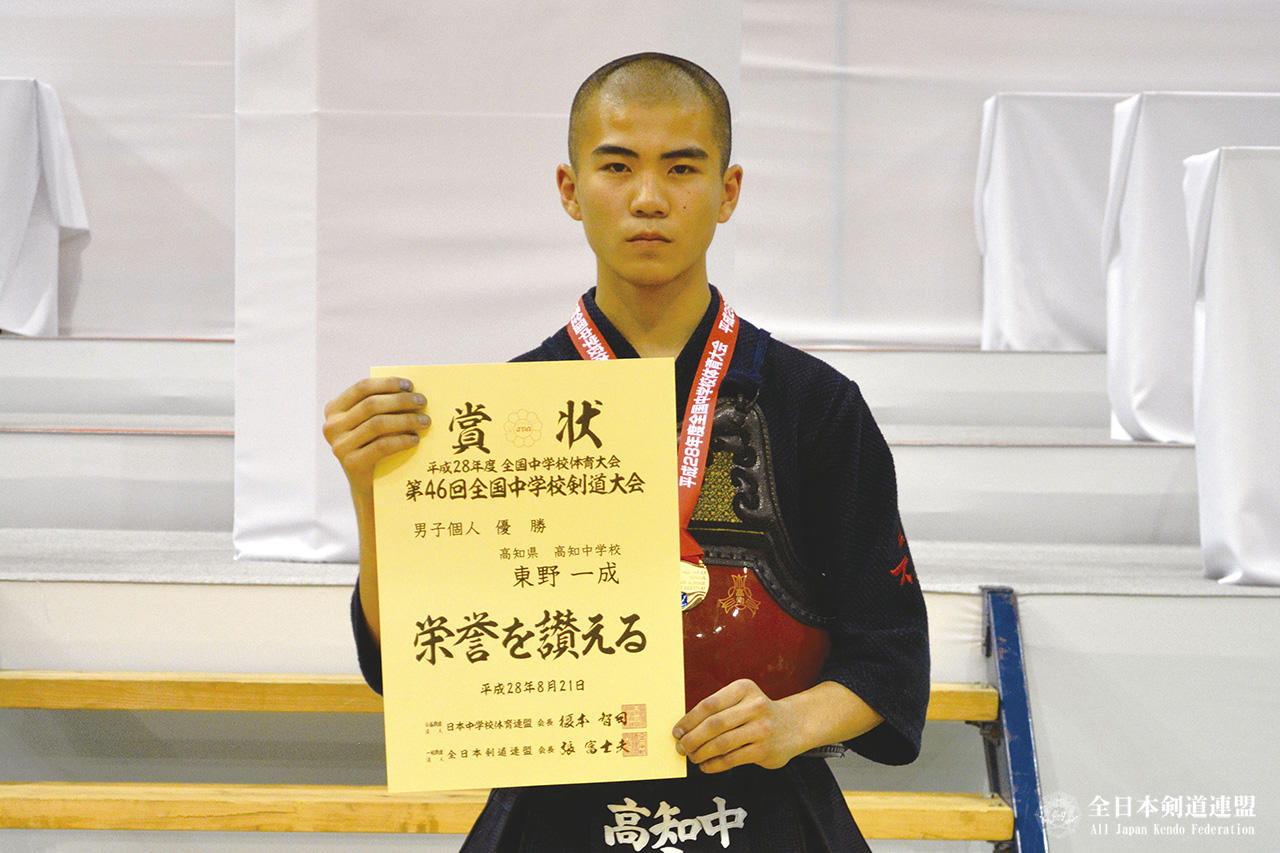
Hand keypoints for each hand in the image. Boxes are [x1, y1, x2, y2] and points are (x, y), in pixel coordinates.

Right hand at [322, 377, 429, 497]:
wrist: (368, 485)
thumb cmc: (374, 446)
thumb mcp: (371, 423)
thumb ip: (382, 406)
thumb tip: (411, 390)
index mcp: (334, 409)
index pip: (362, 388)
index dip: (387, 383)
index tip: (410, 385)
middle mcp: (332, 426)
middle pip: (371, 405)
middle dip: (401, 401)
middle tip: (423, 403)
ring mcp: (339, 446)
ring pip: (377, 424)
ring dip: (406, 420)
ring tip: (425, 421)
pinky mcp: (351, 464)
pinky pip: (382, 446)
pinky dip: (401, 440)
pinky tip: (415, 439)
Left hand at [671, 678, 801, 773]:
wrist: (795, 724)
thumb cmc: (757, 712)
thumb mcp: (742, 699)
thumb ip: (718, 709)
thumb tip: (685, 729)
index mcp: (744, 689)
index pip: (709, 705)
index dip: (689, 720)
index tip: (677, 731)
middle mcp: (754, 707)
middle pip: (714, 725)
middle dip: (692, 738)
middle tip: (681, 747)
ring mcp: (761, 729)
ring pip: (721, 744)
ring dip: (701, 753)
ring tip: (692, 757)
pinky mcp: (764, 751)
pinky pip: (731, 760)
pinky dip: (713, 765)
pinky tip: (705, 766)